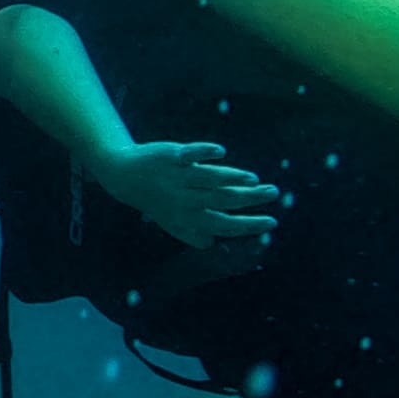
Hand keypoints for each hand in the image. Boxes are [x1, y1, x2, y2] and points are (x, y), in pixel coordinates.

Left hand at [92, 136, 278, 250]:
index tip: (271, 222)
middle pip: (223, 200)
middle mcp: (185, 199)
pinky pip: (189, 153)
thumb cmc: (157, 201)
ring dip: (233, 178)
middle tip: (273, 193)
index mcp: (189, 219)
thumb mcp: (173, 223)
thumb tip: (214, 245)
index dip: (249, 225)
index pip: (225, 225)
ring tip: (254, 179)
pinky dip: (204, 152)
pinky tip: (220, 152)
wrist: (125, 178)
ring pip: (209, 178)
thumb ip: (194, 234)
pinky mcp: (173, 155)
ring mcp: (179, 177)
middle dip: (250, 199)